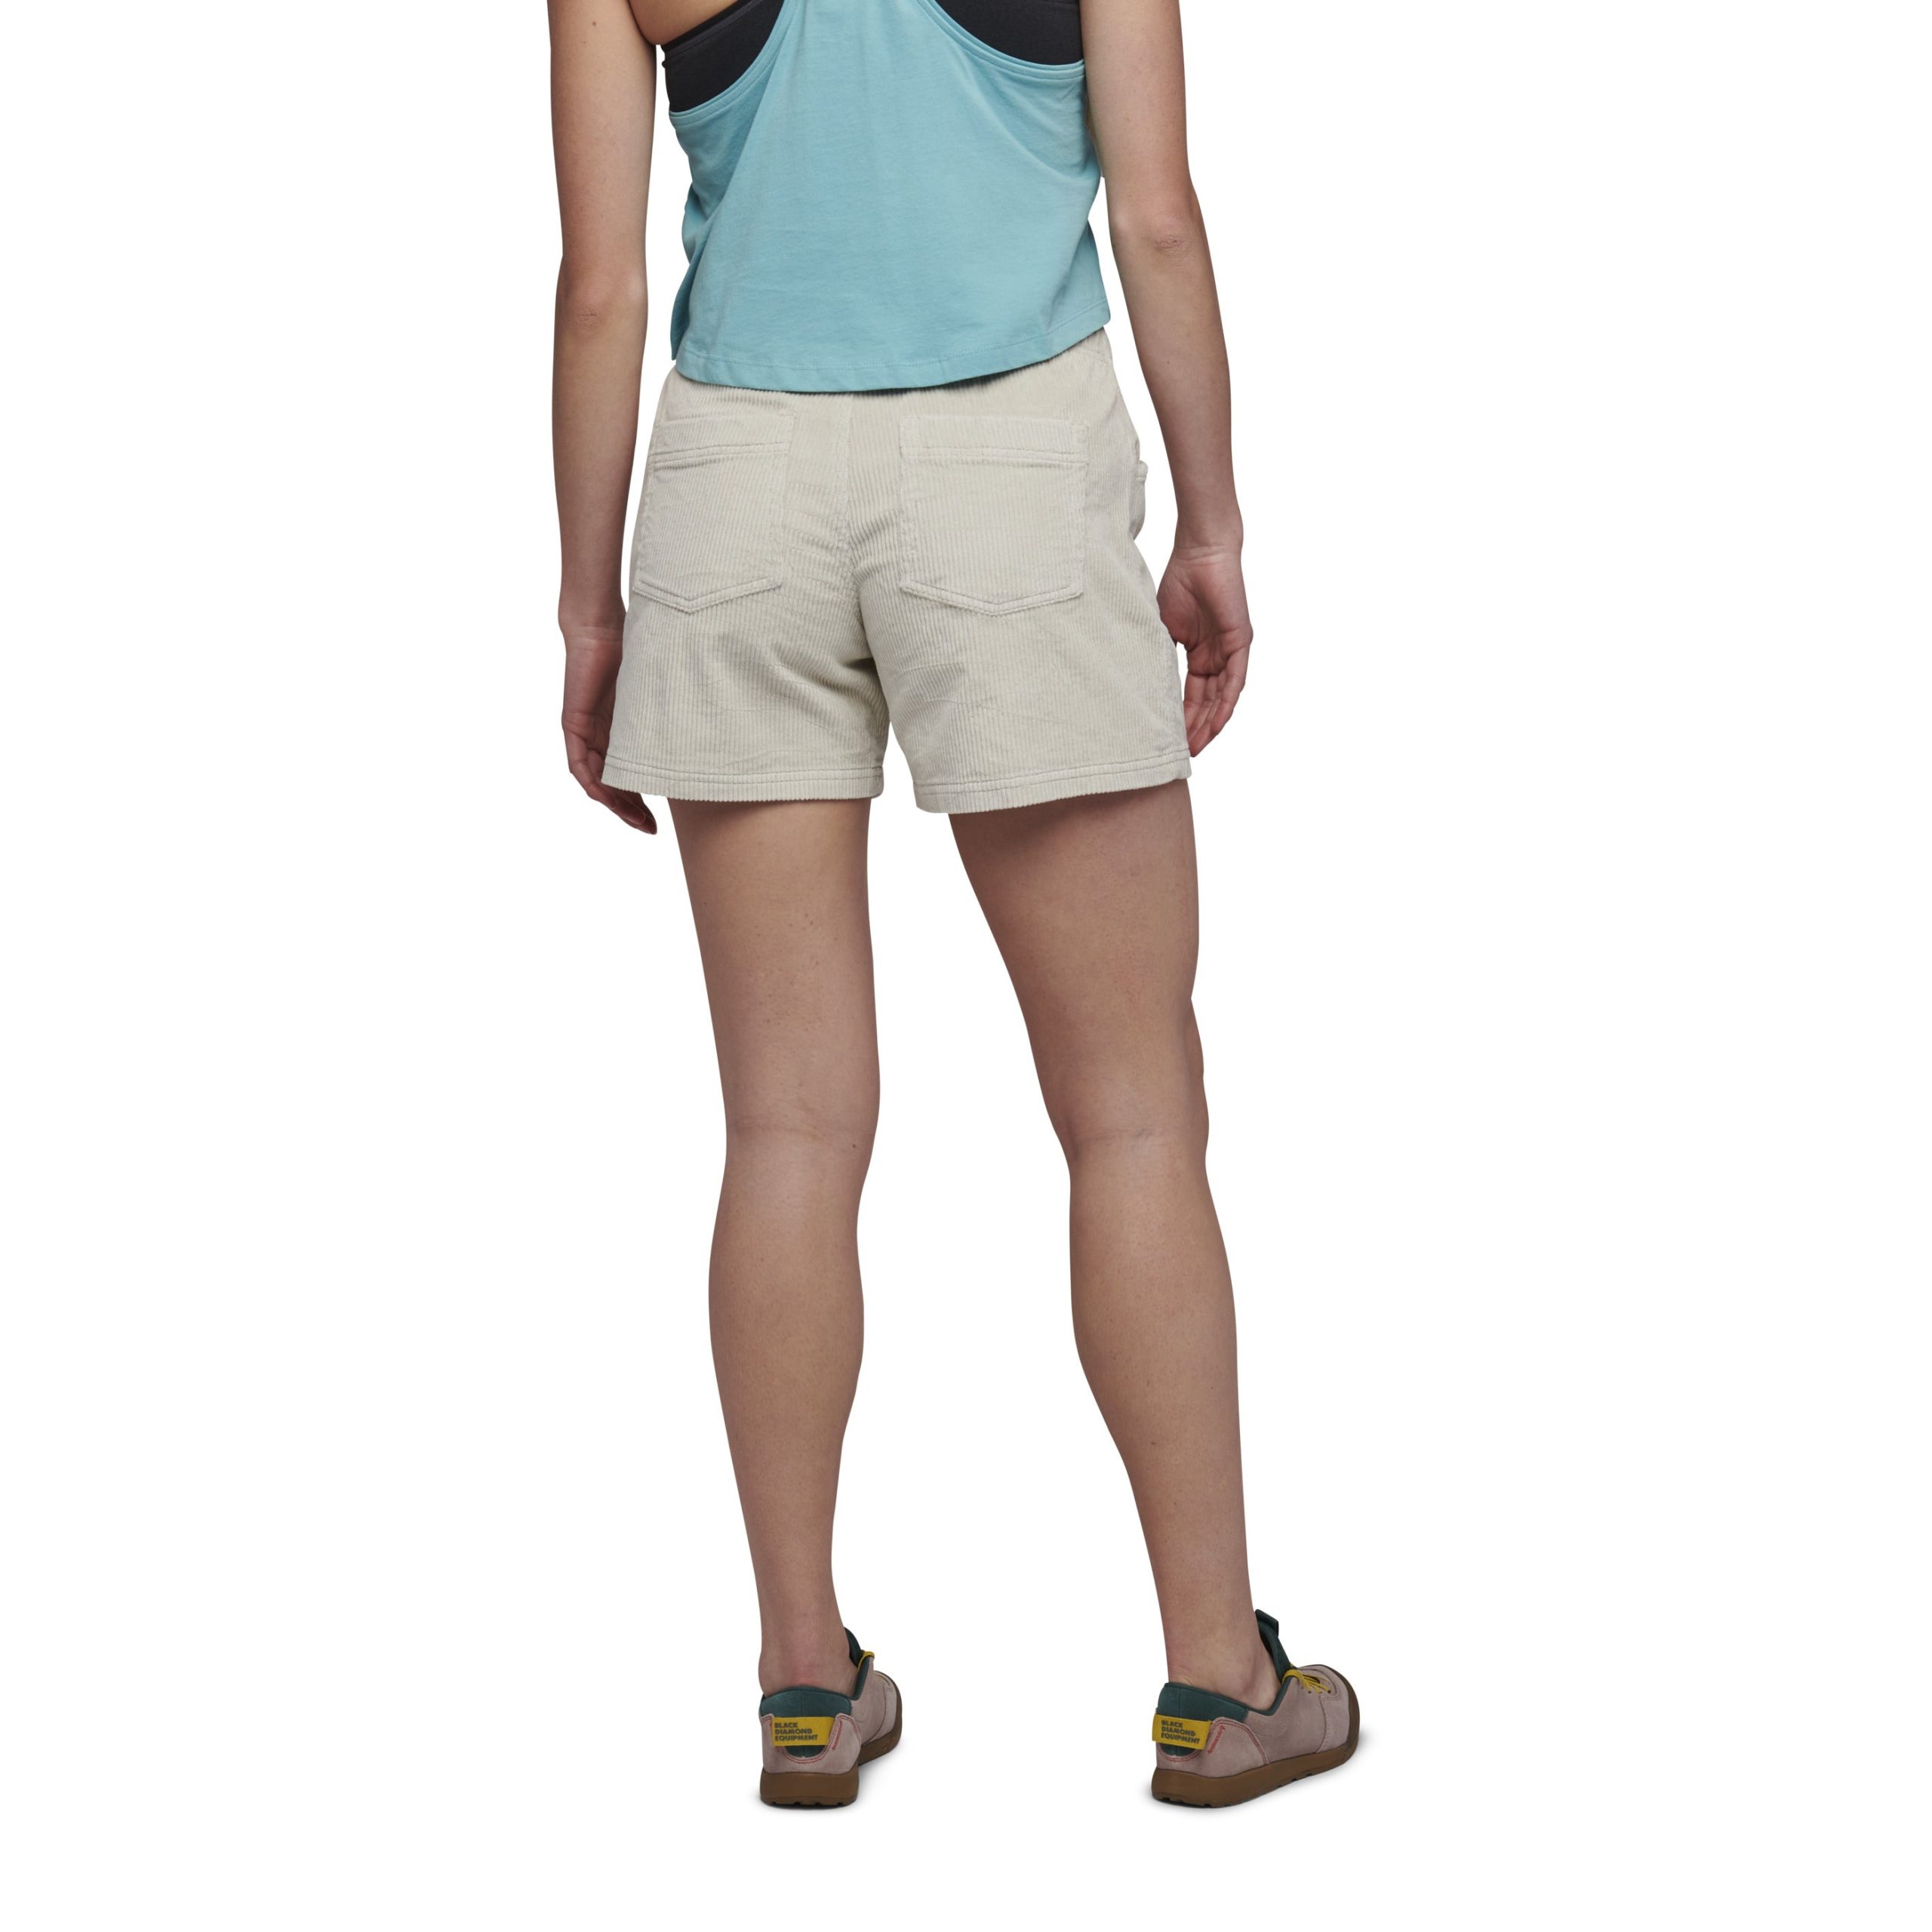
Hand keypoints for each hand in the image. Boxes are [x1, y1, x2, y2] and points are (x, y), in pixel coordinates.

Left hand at [561, 619, 656, 833]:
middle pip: (613, 786)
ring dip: (615, 804)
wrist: (602, 627)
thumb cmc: (633, 651)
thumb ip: (669, 713)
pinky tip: (609, 799)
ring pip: (596, 782)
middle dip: (631, 810)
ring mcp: (585, 732)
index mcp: (622, 732)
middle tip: (651, 828)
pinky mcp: (573, 725)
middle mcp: (602, 737)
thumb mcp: (658, 693)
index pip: (630, 775)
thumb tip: (708, 728)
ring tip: (635, 820)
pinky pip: (579, 766)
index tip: (661, 818)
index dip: (642, 799)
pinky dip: (593, 784)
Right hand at [1158, 544, 1252, 754]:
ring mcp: (1230, 651)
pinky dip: (1226, 704)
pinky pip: (1235, 681)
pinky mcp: (1241, 642)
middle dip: (1196, 729)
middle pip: (1207, 702)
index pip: (1191, 694)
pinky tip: (1217, 725)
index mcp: (1199, 653)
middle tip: (1183, 754)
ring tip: (1197, 747)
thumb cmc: (1180, 582)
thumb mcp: (1162, 628)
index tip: (1168, 741)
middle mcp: (1217, 656)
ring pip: (1222, 697)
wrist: (1200, 553)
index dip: (1181, 718)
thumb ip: (1157, 656)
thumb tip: (1140, 685)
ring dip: (1211, 724)